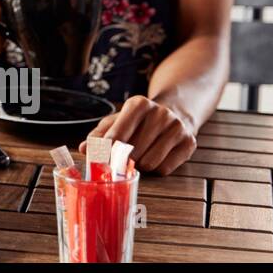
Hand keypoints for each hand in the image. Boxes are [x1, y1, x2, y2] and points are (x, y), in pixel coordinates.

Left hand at [79, 95, 196, 174]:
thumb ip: (98, 135)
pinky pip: (165, 168)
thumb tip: (83, 149)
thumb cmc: (137, 121)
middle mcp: (160, 113)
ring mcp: (177, 127)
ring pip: (149, 163)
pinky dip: (157, 168)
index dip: (107, 151)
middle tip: (124, 157)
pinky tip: (157, 156)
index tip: (101, 160)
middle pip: (133, 152)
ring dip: (141, 165)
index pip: (117, 134)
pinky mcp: (189, 142)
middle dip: (125, 159)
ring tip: (141, 154)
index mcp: (138, 104)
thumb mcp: (116, 121)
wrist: (175, 112)